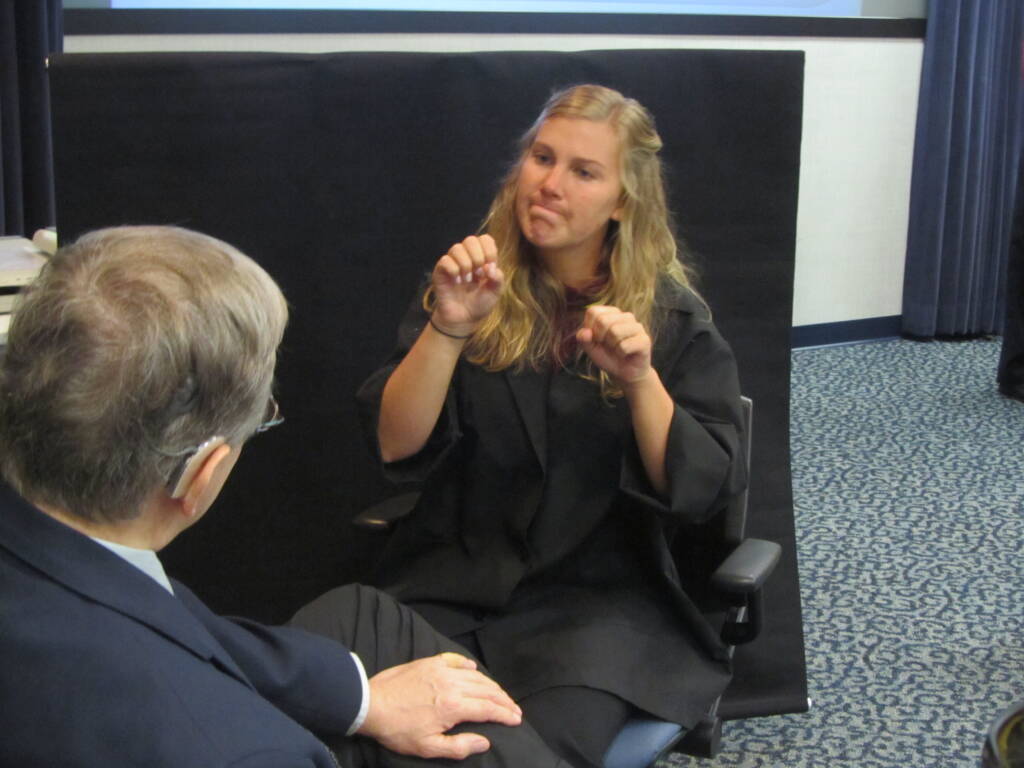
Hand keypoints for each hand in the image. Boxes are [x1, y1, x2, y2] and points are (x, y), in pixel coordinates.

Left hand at [358, 652, 522, 759]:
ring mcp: (441, 670)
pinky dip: (468, 664)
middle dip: (504, 700)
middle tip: (515, 708)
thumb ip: (459, 746)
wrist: (371, 704)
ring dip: (491, 684)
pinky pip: (455, 660)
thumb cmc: (398, 730)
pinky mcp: (430, 662)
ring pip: (475, 675)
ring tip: (500, 693)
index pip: (489, 709)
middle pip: (487, 690)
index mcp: (454, 706)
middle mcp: (453, 684)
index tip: (517, 719)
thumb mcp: (427, 747)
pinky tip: (473, 669)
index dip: (505, 714)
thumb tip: (485, 741)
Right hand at [431, 235, 503, 336]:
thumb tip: (490, 267)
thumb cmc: (480, 304)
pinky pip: (445, 260)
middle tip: (479, 275)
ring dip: (466, 265)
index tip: (491, 267)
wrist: (464, 319)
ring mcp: (452, 262)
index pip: (485, 239)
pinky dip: (454, 270)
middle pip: (471, 240)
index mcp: (482, 258)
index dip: (489, 250)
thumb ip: (498, 278)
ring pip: (457, 248)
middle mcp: (466, 257)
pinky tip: (457, 282)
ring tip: (468, 281)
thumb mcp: (495, 292)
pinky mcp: (440, 271)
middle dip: (478, 257)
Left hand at [576, 305, 652, 385]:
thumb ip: (583, 339)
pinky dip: (621, 354)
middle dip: (601, 338)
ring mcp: (637, 327)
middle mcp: (626, 316)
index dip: (590, 328)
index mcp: (612, 313)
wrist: (625, 374)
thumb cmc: (608, 356)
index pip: (593, 312)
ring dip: (612, 347)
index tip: (597, 338)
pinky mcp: (645, 340)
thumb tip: (585, 332)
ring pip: (615, 332)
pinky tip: (626, 355)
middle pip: (603, 321)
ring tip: (618, 350)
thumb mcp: (590, 348)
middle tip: (608, 346)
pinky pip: (624, 346)